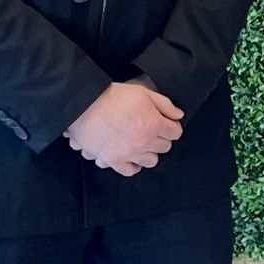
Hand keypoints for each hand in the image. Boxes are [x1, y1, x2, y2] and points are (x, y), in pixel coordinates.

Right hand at [64, 80, 182, 175]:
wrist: (84, 105)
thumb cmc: (113, 97)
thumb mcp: (143, 93)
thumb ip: (165, 105)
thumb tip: (178, 115)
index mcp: (154, 124)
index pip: (175, 132)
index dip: (172, 126)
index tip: (168, 124)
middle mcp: (145, 142)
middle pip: (164, 147)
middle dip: (162, 138)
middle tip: (153, 131)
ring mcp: (129, 153)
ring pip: (151, 161)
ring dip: (150, 153)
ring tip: (143, 144)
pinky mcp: (114, 160)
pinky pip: (130, 170)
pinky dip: (133, 165)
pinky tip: (132, 157)